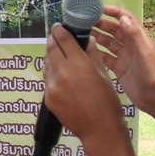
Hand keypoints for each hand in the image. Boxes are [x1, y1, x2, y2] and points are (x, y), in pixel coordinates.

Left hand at [42, 24, 127, 147]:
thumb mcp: (104, 74)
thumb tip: (87, 40)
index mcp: (78, 63)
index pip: (63, 39)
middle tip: (55, 37)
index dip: (59, 30)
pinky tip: (60, 76)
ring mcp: (52, 86)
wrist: (100, 129)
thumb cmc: (107, 101)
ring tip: (58, 56)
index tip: (58, 26)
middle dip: (52, 40)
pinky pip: (47, 80)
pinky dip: (52, 74)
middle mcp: (62, 72)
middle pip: (51, 49)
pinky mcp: (48, 98)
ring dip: (51, 57)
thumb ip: (92, 54)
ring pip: (47, 64)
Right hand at [87, 6, 154, 126]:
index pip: (126, 19)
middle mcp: (130, 45)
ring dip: (97, 37)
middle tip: (84, 22)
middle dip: (101, 24)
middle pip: (114, 30)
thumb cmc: (150, 74)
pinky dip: (96, 53)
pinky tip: (85, 50)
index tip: (99, 8)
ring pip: (108, 43)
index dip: (114, 12)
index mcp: (138, 38)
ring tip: (81, 34)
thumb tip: (123, 18)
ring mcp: (123, 56)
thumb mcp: (143, 52)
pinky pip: (105, 57)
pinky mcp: (117, 68)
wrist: (152, 98)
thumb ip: (134, 35)